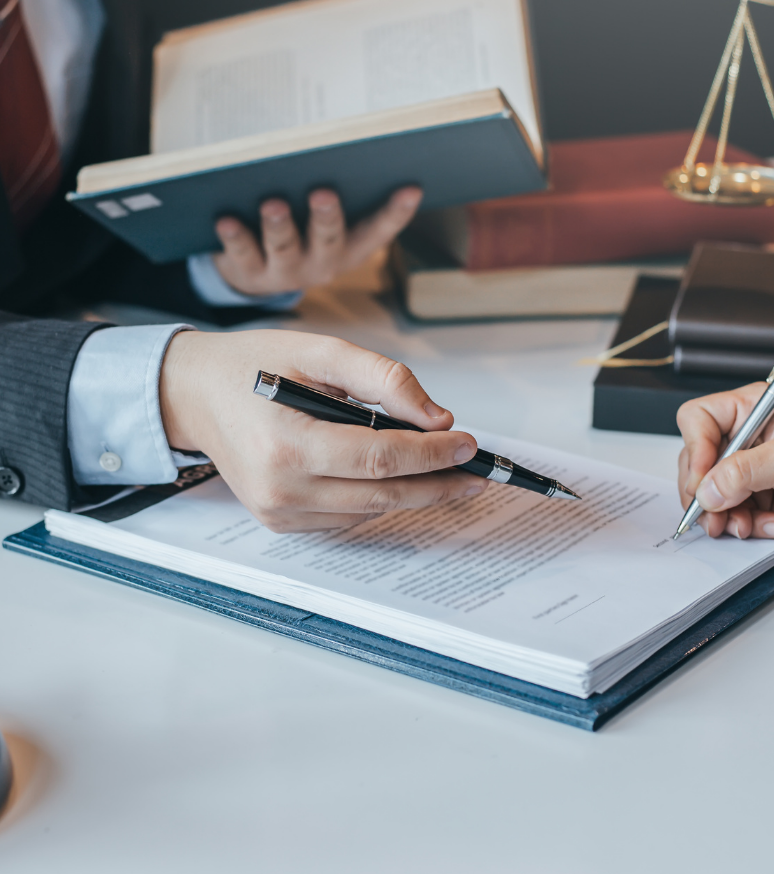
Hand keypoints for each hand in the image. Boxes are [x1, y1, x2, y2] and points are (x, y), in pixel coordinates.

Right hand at [159, 329, 484, 531]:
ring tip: (449, 474)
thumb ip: (383, 379)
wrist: (196, 394)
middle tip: (476, 473)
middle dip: (438, 484)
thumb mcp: (321, 351)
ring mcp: (279, 512)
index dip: (432, 454)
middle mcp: (280, 488)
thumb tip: (437, 417)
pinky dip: (379, 500)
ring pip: (370, 512)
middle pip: (383, 495)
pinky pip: (348, 518)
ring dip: (414, 494)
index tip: (467, 443)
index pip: (380, 457)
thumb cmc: (254, 367)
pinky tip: (399, 480)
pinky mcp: (281, 522)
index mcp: (286, 443)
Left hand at [213, 186, 421, 294]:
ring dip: (279, 226)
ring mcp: (287, 271)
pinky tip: (226, 219)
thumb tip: (335, 137)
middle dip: (327, 217)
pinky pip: (243, 254)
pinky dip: (235, 237)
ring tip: (273, 205)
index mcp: (349, 248)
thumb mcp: (320, 219)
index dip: (396, 213)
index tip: (412, 188)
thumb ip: (333, 190)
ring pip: (285, 248)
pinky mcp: (252, 273)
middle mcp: (323, 263)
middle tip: (324, 193)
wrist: (254, 274)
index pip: (378, 231)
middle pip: (330, 240)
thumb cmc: (297, 231)